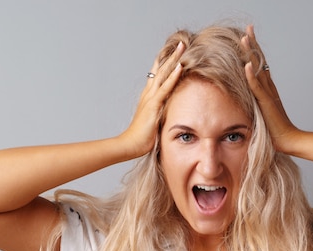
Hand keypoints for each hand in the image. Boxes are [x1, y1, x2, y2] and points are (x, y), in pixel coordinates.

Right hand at [120, 41, 184, 157]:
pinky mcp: (154, 105)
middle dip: (171, 56)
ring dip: (173, 59)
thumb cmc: (142, 137)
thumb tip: (170, 114)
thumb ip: (161, 114)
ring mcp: (151, 98)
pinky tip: (180, 66)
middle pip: (161, 70)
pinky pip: (166, 87)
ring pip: (163, 73)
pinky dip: (173, 76)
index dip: (166, 64)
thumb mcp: (154, 122)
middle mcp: (149, 93)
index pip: (158, 76)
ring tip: (182, 47)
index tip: (174, 53)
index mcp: (149, 97)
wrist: (130, 145)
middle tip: (181, 43)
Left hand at [242, 25, 298, 153]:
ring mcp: (268, 93)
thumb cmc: (274, 129)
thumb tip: (244, 100)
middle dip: (253, 44)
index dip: (253, 49)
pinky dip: (251, 76)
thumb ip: (254, 103)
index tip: (247, 35)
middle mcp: (268, 87)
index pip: (259, 64)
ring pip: (258, 69)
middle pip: (260, 61)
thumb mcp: (261, 112)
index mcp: (267, 88)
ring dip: (251, 53)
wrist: (288, 139)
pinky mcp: (266, 102)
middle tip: (248, 28)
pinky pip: (257, 87)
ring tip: (244, 38)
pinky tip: (246, 65)